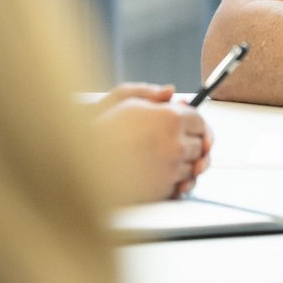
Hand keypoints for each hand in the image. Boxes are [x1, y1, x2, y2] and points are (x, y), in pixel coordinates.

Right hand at [91, 84, 211, 201]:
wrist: (83, 165)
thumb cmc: (100, 132)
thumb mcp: (122, 100)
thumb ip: (150, 93)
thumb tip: (169, 92)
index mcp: (170, 119)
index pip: (200, 121)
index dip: (197, 124)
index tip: (193, 128)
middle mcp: (176, 145)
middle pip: (200, 146)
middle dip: (192, 144)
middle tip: (177, 143)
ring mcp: (172, 169)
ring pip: (194, 169)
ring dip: (186, 165)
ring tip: (168, 160)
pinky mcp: (163, 190)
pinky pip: (181, 187)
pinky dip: (177, 183)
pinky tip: (165, 175)